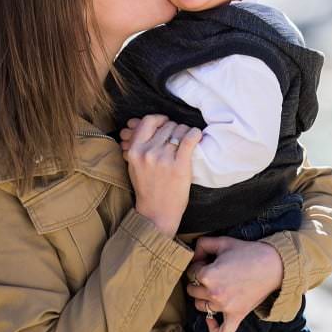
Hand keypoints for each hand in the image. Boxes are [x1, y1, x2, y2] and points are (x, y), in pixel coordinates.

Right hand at [123, 115, 201, 236]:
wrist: (157, 212)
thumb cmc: (147, 188)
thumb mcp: (134, 165)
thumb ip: (137, 144)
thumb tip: (136, 122)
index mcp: (135, 151)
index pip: (148, 121)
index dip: (160, 119)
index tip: (166, 123)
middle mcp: (148, 153)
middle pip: (167, 126)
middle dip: (174, 129)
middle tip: (178, 139)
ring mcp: (164, 159)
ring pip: (179, 130)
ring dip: (185, 132)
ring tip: (186, 142)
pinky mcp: (179, 166)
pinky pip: (189, 139)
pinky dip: (195, 134)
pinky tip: (197, 136)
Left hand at [185, 236, 284, 331]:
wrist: (273, 265)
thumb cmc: (249, 252)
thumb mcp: (223, 242)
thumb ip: (202, 244)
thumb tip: (193, 255)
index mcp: (208, 275)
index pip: (192, 272)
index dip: (199, 265)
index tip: (209, 261)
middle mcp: (214, 294)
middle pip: (193, 290)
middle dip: (199, 280)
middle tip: (212, 272)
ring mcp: (225, 307)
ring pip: (201, 306)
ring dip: (203, 297)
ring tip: (214, 287)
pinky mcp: (237, 315)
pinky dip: (213, 329)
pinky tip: (210, 320)